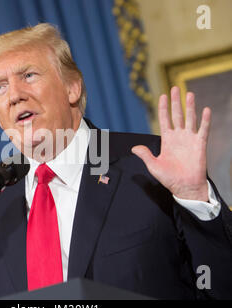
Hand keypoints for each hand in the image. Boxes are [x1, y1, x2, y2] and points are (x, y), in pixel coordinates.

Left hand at [132, 86, 209, 200]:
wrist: (184, 188)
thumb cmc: (169, 178)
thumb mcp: (153, 166)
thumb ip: (145, 155)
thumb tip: (134, 148)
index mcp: (167, 140)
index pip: (164, 120)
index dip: (163, 108)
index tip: (162, 96)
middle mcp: (178, 137)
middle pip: (176, 115)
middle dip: (175, 102)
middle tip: (174, 88)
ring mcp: (189, 139)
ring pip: (189, 119)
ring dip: (189, 106)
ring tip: (189, 93)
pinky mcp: (200, 144)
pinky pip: (203, 130)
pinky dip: (205, 120)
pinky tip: (205, 109)